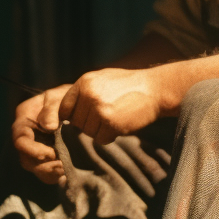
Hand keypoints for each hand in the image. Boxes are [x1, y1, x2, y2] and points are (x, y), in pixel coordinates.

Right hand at [12, 85, 71, 184]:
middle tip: (62, 164)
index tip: (52, 153)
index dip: (33, 150)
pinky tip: (66, 172)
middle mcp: (26, 135)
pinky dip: (55, 175)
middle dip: (43, 165)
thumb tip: (48, 127)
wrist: (79, 103)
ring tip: (65, 168)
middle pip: (25, 159)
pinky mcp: (46, 156)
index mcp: (24, 119)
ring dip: (50, 172)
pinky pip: (46, 173)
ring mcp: (35, 147)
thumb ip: (52, 109)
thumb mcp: (58, 96)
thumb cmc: (65, 97)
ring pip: (35, 168)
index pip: (20, 140)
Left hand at [44, 67, 164, 145]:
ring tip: (114, 118)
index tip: (80, 119)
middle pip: (76, 122)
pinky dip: (109, 136)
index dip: (71, 116)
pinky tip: (120, 125)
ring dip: (100, 131)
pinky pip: (100, 139)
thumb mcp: (102, 79)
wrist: (154, 89)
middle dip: (88, 124)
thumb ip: (83, 92)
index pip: (64, 108)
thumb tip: (65, 113)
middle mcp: (89, 95)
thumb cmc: (128, 84)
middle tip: (105, 117)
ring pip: (88, 132)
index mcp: (84, 83)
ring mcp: (99, 109)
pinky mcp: (111, 123)